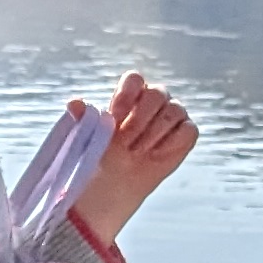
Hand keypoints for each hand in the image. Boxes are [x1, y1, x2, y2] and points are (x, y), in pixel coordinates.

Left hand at [80, 70, 197, 240]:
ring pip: (174, 110)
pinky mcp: (186, 133)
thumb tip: (74, 103)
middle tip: (124, 142)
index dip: (126, 96)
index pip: (135, 79)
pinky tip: (154, 155)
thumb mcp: (86, 137)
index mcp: (129, 93)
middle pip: (157, 93)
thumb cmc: (101, 154)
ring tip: (136, 151)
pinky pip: (188, 130)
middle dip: (139, 119)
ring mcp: (173, 114)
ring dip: (153, 134)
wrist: (115, 183)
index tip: (114, 118)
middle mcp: (154, 99)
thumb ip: (82, 117)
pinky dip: (171, 143)